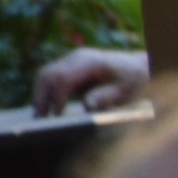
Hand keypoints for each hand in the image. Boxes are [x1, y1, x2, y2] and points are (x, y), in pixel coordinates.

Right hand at [32, 46, 147, 114]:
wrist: (138, 66)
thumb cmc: (133, 80)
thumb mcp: (126, 91)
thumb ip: (107, 98)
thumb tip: (87, 105)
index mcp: (90, 61)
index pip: (62, 78)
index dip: (56, 98)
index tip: (56, 117)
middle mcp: (77, 57)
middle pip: (47, 74)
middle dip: (41, 97)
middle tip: (39, 120)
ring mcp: (70, 60)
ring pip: (44, 75)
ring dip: (40, 95)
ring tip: (40, 117)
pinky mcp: (68, 66)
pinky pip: (50, 77)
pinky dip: (45, 92)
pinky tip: (46, 109)